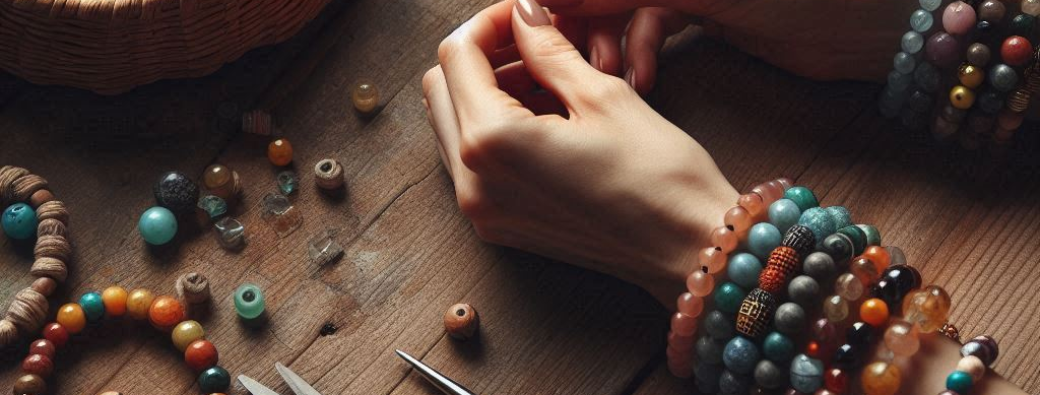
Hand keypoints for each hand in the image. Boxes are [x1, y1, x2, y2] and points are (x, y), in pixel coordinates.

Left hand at [422, 0, 736, 303]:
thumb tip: (523, 13)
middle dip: (480, 55)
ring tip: (542, 78)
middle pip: (440, 90)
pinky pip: (470, 162)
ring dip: (483, 91)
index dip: (488, 22)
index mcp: (493, 142)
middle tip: (531, 40)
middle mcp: (473, 182)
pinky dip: (491, 129)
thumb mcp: (603, 96)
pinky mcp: (498, 226)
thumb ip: (548, 49)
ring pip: (451, 125)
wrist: (687, 250)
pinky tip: (541, 117)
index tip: (525, 14)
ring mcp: (481, 211)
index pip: (457, 57)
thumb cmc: (658, 176)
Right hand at [540, 0, 914, 94]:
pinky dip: (642, 52)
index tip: (525, 23)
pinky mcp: (704, 9)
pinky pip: (651, 26)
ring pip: (621, 8)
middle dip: (581, 20)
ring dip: (610, 43)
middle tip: (573, 59)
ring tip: (612, 77)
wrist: (874, 25)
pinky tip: (644, 78)